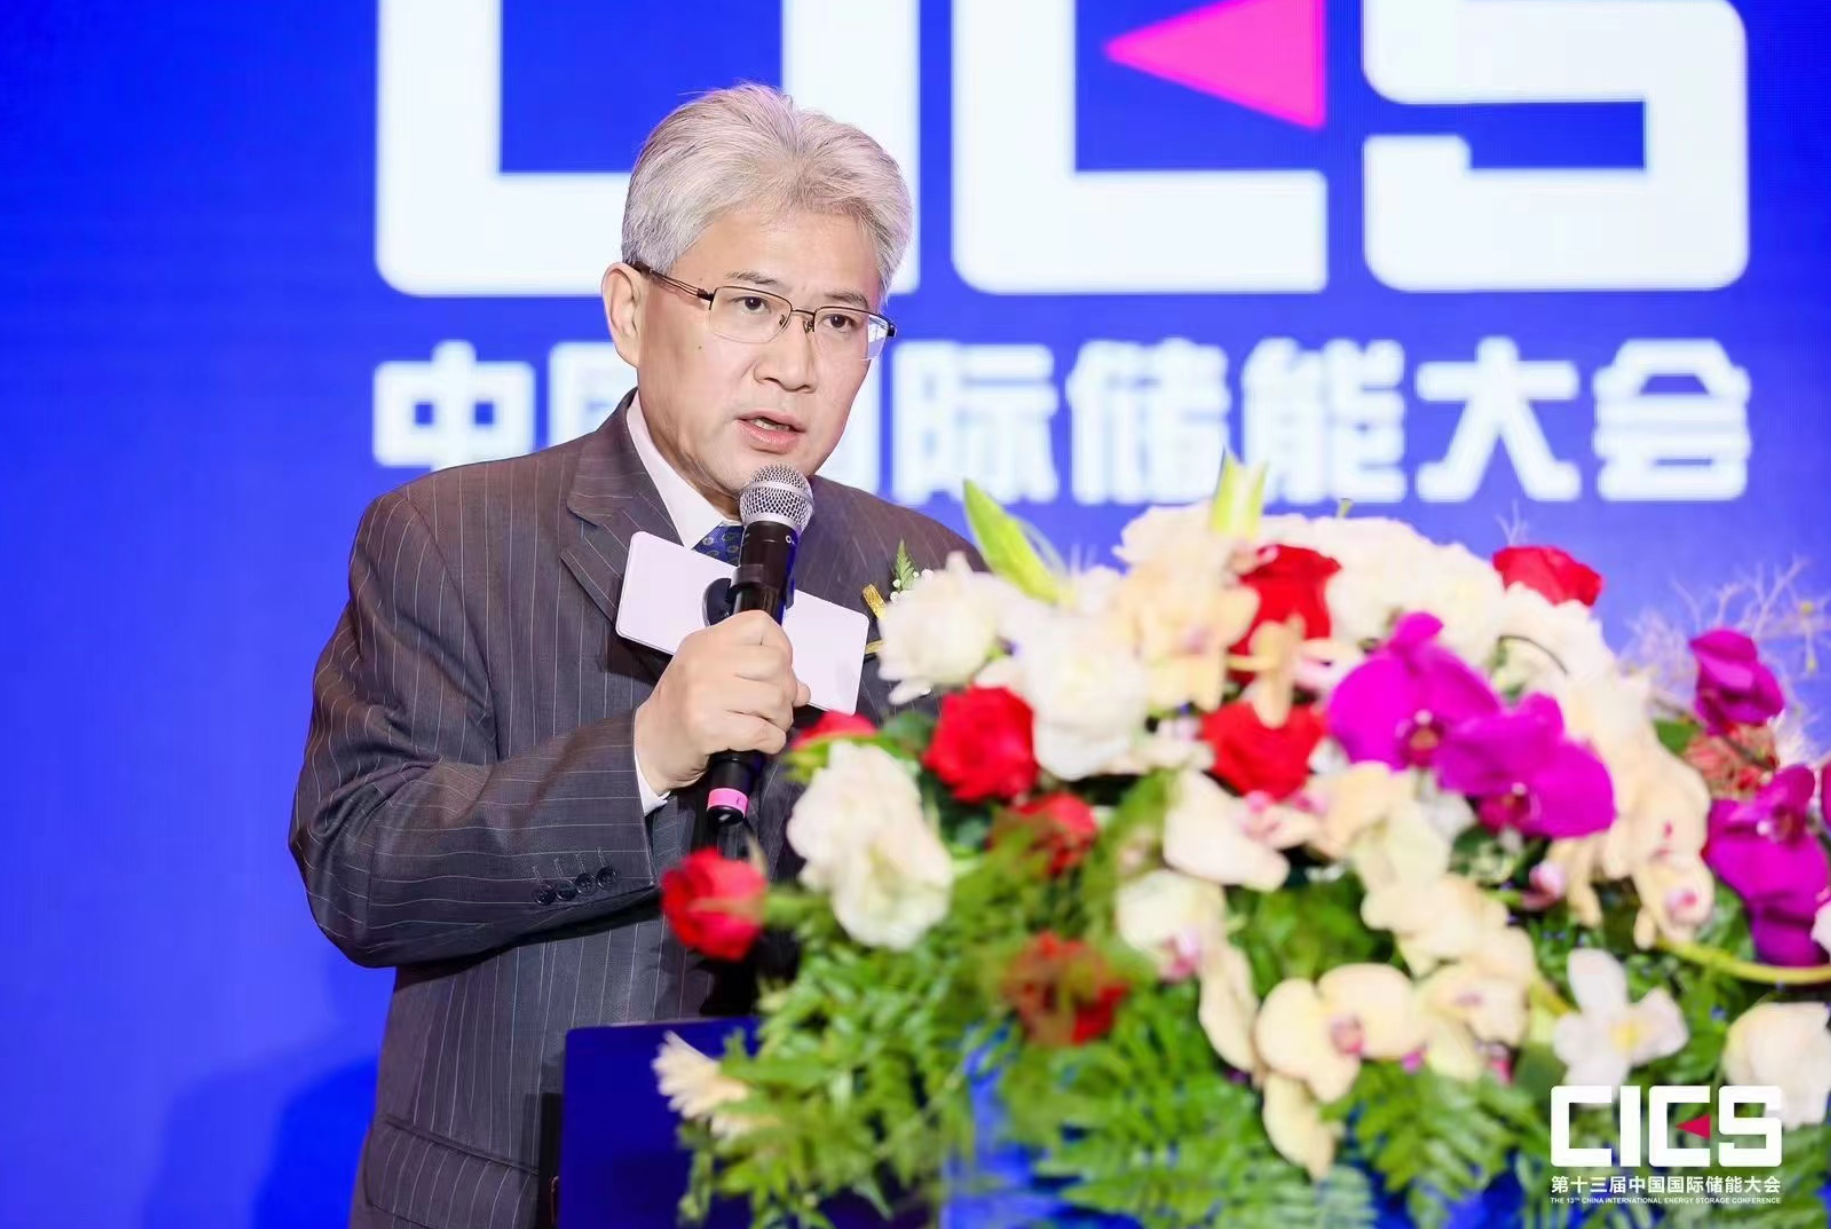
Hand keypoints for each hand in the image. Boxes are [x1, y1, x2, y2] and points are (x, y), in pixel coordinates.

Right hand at [633, 610, 811, 794]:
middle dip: (787, 691)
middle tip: (776, 708)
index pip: (760, 624)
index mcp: (707, 641)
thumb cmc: (684, 708)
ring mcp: (704, 693)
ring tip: (769, 726)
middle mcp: (705, 661)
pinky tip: (762, 743)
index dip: (781, 646)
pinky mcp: (707, 727)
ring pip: (774, 699)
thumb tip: (803, 690)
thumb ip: (756, 674)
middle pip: (775, 664)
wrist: (649, 746)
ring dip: (781, 719)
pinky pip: (762, 732)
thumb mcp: (714, 677)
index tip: (777, 671)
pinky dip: (772, 742)